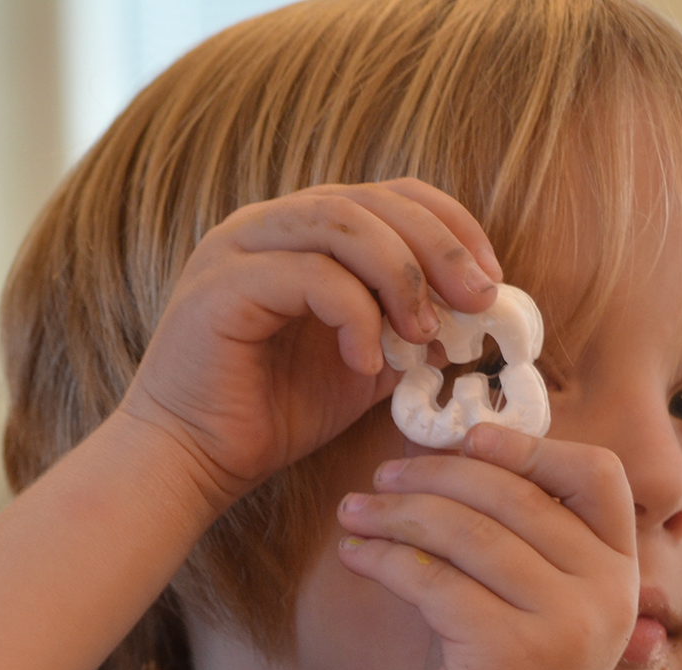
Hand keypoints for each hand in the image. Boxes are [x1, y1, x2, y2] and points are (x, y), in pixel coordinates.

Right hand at [116, 179, 503, 509]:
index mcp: (300, 233)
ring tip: (425, 332)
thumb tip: (472, 317)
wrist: (191, 462)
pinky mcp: (221, 286)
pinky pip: (309, 276)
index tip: (491, 280)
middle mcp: (266, 225)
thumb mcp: (362, 366)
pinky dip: (354, 316)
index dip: (450, 226)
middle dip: (438, 247)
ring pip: (341, 223)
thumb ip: (406, 331)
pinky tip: (368, 364)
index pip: (389, 195)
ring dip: (401, 275)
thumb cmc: (270, 416)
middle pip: (371, 200)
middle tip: (478, 298)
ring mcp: (238, 248)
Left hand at [335, 423, 640, 669]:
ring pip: (467, 533)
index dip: (531, 445)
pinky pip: (431, 580)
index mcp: (621, 572)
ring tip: (354, 510)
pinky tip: (355, 555)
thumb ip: (516, 533)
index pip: (597, 475)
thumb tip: (454, 447)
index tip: (466, 437)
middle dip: (437, 475)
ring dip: (398, 513)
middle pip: (515, 495)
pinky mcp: (508, 654)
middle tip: (383, 477)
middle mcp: (607, 595)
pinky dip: (383, 559)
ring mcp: (563, 625)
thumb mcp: (525, 599)